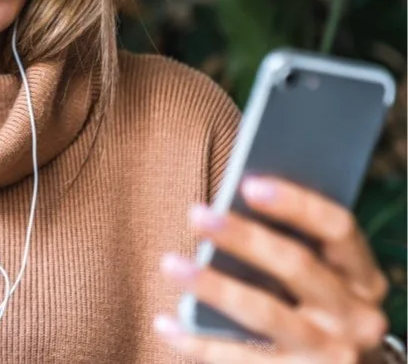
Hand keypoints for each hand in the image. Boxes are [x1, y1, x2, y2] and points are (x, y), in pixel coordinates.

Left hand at [156, 176, 389, 362]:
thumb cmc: (317, 313)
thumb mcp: (325, 283)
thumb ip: (295, 248)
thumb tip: (233, 205)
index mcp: (364, 279)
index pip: (338, 229)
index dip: (295, 203)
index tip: (247, 183)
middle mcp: (357, 318)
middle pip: (297, 266)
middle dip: (244, 237)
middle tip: (196, 213)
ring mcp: (332, 356)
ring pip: (265, 313)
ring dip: (213, 286)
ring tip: (169, 262)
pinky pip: (241, 359)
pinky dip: (198, 342)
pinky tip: (164, 323)